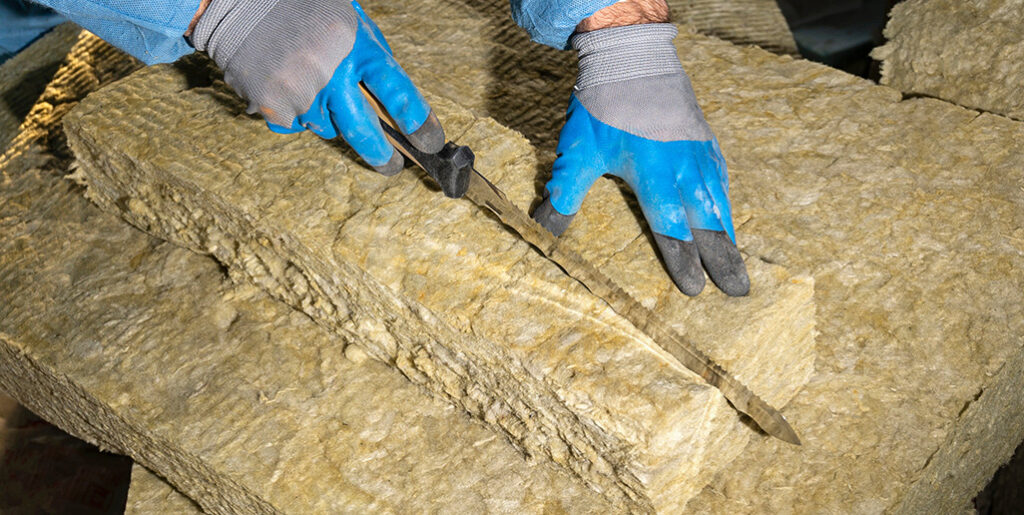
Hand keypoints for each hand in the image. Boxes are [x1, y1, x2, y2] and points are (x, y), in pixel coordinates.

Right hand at [189, 0, 442, 174]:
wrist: (236, 2)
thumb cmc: (299, 7)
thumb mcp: (348, 19)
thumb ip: (370, 56)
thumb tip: (394, 102)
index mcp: (356, 46)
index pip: (398, 93)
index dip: (419, 122)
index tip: (431, 142)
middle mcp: (330, 73)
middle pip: (364, 132)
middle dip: (382, 155)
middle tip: (392, 166)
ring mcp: (299, 93)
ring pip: (327, 128)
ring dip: (327, 117)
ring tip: (313, 85)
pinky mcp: (272, 106)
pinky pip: (295, 126)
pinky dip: (295, 113)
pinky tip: (289, 86)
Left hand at [532, 23, 748, 296]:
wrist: (631, 55)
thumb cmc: (603, 104)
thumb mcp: (578, 151)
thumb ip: (564, 193)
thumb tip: (544, 231)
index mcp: (652, 175)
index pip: (670, 227)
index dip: (682, 260)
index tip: (694, 289)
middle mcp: (682, 168)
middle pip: (706, 221)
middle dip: (721, 258)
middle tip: (738, 291)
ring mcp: (697, 152)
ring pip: (719, 201)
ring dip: (730, 235)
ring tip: (740, 264)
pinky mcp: (703, 137)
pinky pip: (720, 175)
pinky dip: (726, 200)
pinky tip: (729, 213)